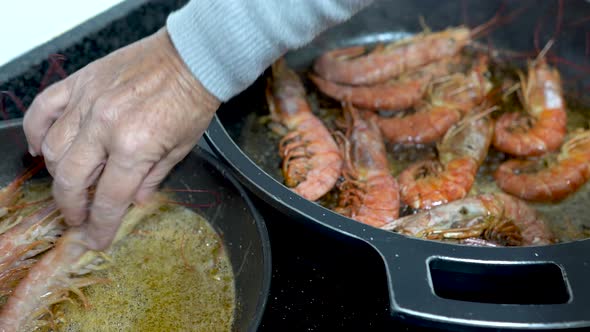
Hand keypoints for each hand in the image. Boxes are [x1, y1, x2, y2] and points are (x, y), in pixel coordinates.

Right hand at [23, 27, 219, 249]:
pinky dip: (35, 131)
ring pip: (52, 149)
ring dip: (57, 174)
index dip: (100, 226)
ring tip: (70, 184)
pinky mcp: (80, 82)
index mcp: (135, 147)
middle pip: (70, 179)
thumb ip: (153, 178)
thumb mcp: (182, 149)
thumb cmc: (191, 102)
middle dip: (71, 207)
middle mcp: (105, 126)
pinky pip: (43, 109)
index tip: (96, 240)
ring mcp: (88, 102)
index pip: (108, 199)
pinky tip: (40, 147)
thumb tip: (134, 202)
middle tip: (78, 217)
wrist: (190, 59)